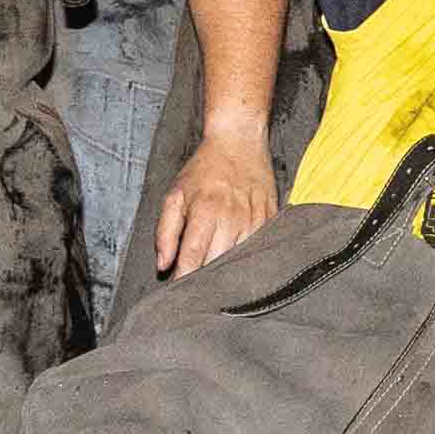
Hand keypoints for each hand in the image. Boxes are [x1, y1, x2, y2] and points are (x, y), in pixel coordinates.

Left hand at [148, 133, 277, 282]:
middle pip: (217, 263)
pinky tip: (238, 263)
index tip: (177, 292)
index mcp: (205, 211)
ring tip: (216, 280)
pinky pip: (259, 249)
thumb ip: (165, 232)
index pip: (193, 258)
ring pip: (240, 260)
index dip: (184, 279)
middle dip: (204, 279)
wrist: (240, 140)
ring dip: (227, 271)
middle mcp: (232, 217)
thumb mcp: (175, 195)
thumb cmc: (204, 169)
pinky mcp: (271, 218)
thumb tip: (163, 265)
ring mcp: (255, 219)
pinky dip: (248, 259)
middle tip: (193, 290)